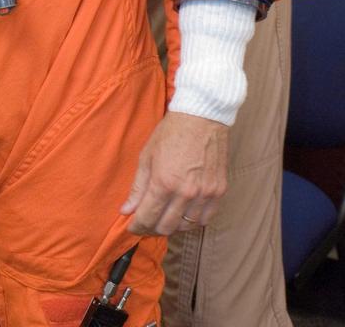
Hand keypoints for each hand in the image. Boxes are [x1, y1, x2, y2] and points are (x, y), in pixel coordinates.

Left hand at [121, 110, 228, 235]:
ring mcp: (204, 193)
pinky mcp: (219, 191)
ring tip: (165, 217)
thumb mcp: (147, 155)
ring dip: (173, 225)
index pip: (147, 218)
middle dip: (152, 228)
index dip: (137, 226)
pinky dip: (193, 221)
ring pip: (186, 226)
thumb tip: (126, 210)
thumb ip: (137, 186)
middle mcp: (185, 192)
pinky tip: (185, 213)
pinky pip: (205, 219)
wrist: (201, 117)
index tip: (132, 226)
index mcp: (164, 182)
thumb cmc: (171, 132)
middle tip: (146, 222)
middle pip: (166, 227)